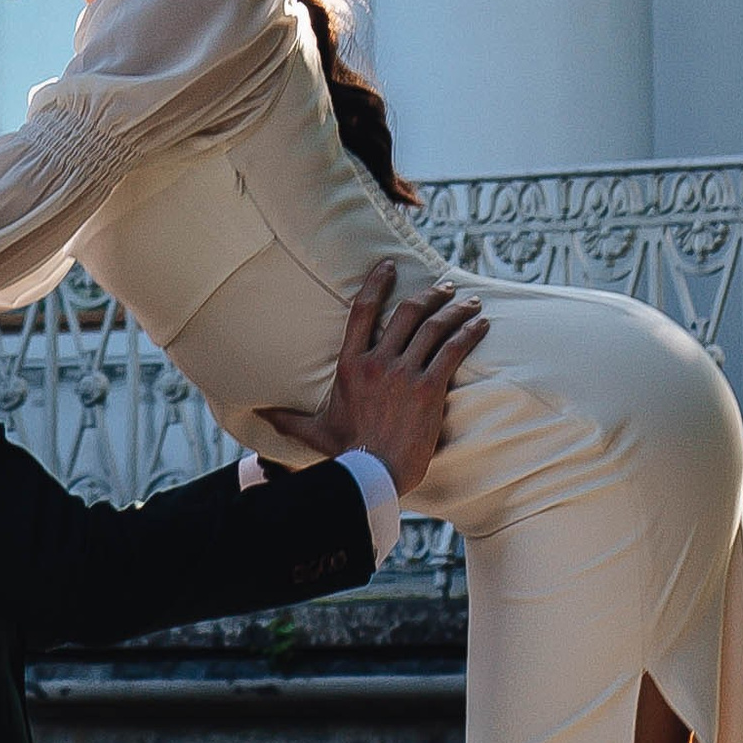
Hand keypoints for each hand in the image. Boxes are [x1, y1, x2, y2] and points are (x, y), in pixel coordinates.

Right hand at [286, 259, 486, 502]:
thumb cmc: (346, 455)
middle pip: (407, 313)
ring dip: (455, 310)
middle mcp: (377, 362)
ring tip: (470, 303)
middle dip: (430, 295)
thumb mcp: (313, 431)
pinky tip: (481, 326)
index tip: (389, 266)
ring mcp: (403, 374)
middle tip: (444, 287)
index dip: (377, 283)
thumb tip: (261, 416)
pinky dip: (469, 334)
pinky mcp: (428, 390)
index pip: (362, 311)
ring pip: (434, 328)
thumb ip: (288, 419)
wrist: (373, 475)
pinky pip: (452, 352)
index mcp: (350, 365)